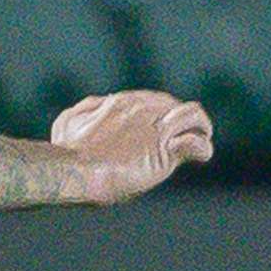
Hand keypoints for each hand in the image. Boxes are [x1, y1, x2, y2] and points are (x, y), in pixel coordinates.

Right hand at [49, 91, 215, 204]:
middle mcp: (144, 109)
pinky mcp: (166, 151)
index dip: (159, 115)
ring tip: (202, 138)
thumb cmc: (68, 150)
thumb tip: (99, 104)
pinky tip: (200, 156)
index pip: (152, 100)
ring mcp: (157, 129)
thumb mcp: (68, 120)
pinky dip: (202, 149)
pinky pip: (196, 143)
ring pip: (194, 116)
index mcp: (122, 102)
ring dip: (201, 127)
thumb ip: (86, 109)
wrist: (76, 169)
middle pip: (174, 106)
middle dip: (179, 120)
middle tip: (180, 137)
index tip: (156, 130)